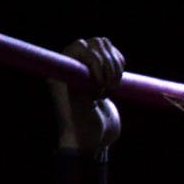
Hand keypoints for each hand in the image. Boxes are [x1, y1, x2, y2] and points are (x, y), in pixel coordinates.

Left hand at [48, 37, 125, 154]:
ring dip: (115, 64)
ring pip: (105, 46)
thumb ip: (79, 87)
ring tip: (112, 86)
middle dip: (108, 64)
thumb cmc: (81, 128)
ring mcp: (88, 67)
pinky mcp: (102, 71)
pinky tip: (117, 81)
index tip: (100, 84)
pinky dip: (120, 64)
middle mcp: (73, 66)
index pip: (80, 47)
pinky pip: (113, 53)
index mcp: (62, 71)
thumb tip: (80, 69)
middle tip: (108, 88)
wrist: (94, 139)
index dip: (95, 61)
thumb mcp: (78, 108)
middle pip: (95, 43)